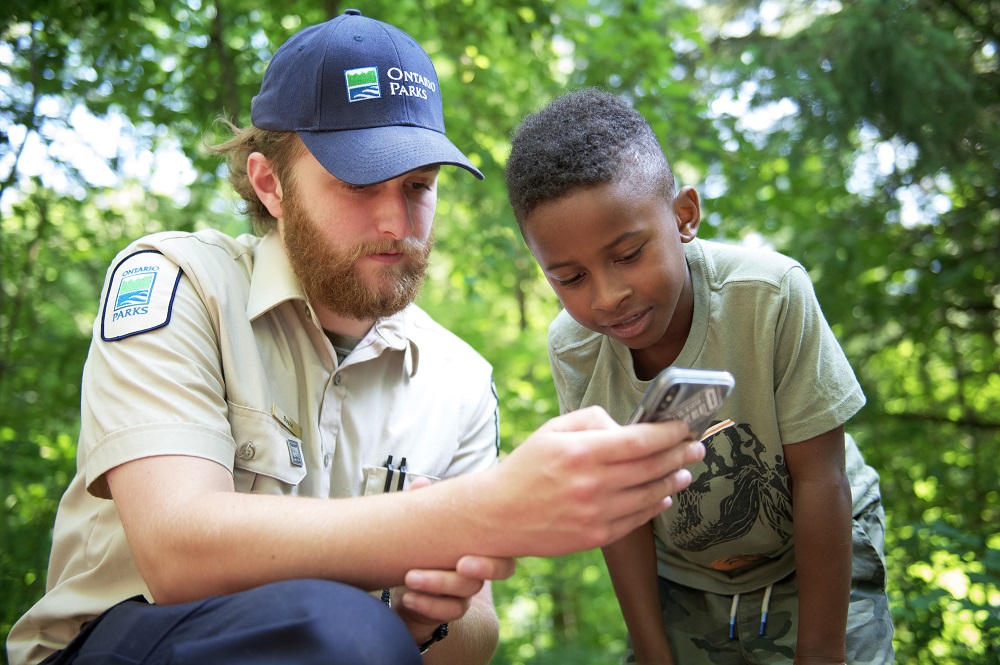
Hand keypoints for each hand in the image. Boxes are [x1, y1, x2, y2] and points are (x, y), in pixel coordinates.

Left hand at [390, 477, 514, 645]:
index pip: (504, 543)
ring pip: (467, 592)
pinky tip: (408, 597)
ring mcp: (466, 591)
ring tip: (410, 576)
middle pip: (501, 569)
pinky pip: (449, 612)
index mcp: (479, 542)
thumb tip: (420, 483)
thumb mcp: (423, 525)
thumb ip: (425, 504)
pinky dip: (428, 605)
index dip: (497, 545)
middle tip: (460, 563)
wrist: (406, 586)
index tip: (472, 548)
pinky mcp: (449, 610)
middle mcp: (479, 568)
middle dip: (483, 566)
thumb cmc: (422, 547)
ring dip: (438, 583)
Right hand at [483, 406, 704, 556]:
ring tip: (685, 470)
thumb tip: (627, 426)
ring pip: (650, 495)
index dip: (669, 433)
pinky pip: (637, 520)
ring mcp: (595, 514)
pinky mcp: (596, 536)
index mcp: (581, 452)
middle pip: (652, 467)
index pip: (639, 440)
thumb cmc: (526, 467)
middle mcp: (591, 484)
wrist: (498, 514)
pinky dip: (655, 505)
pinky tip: (663, 494)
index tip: (684, 426)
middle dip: (680, 454)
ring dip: (673, 481)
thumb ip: (592, 420)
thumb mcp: (553, 430)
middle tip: (696, 447)